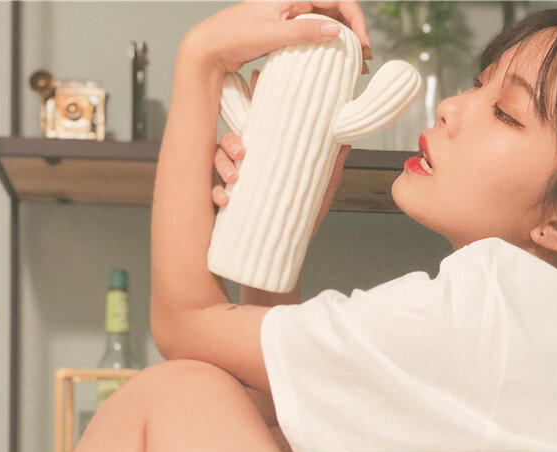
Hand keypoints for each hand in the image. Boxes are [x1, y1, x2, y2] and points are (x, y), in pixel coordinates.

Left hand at [185, 0, 371, 75]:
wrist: (209, 48)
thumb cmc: (234, 36)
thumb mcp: (272, 34)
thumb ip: (304, 31)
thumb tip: (335, 31)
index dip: (355, 19)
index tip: (362, 44)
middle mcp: (293, 2)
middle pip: (335, 12)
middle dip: (353, 34)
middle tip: (363, 59)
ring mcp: (289, 17)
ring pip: (325, 25)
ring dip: (341, 43)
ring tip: (353, 66)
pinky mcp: (284, 32)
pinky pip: (312, 36)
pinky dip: (326, 49)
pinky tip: (332, 66)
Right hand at [212, 69, 350, 236]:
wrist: (278, 264)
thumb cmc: (297, 226)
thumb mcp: (317, 195)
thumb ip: (329, 170)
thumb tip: (345, 142)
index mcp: (268, 157)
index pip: (258, 124)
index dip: (254, 101)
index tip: (257, 82)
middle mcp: (247, 167)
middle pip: (231, 139)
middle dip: (232, 140)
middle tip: (242, 150)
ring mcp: (233, 185)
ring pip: (216, 161)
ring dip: (222, 164)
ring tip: (234, 178)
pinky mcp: (223, 206)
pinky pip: (211, 192)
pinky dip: (216, 193)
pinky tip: (225, 199)